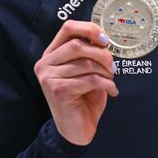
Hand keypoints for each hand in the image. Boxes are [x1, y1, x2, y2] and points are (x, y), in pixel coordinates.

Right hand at [34, 20, 117, 144]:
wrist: (76, 129)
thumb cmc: (83, 97)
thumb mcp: (86, 70)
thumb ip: (89, 52)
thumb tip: (103, 38)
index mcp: (51, 54)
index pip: (68, 28)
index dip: (89, 29)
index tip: (105, 40)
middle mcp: (45, 63)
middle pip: (78, 45)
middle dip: (102, 54)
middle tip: (112, 66)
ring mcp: (48, 77)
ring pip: (86, 63)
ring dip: (105, 71)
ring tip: (110, 80)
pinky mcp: (58, 90)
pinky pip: (90, 79)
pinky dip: (107, 84)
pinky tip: (111, 91)